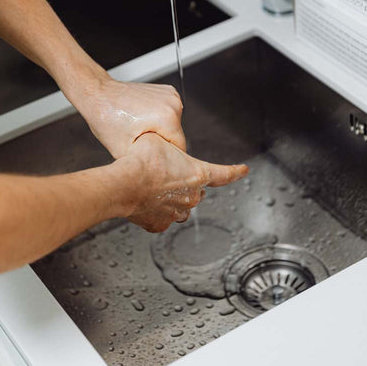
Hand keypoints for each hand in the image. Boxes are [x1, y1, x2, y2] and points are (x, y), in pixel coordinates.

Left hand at [71, 68, 185, 158]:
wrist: (98, 94)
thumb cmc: (106, 118)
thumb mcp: (124, 152)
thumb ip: (145, 164)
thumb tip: (155, 175)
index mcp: (167, 118)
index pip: (180, 149)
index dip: (166, 160)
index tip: (153, 160)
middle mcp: (173, 103)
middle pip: (177, 136)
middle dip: (162, 144)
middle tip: (141, 144)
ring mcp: (171, 95)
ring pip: (174, 125)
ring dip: (161, 131)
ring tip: (139, 129)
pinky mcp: (167, 91)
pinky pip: (169, 113)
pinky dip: (159, 119)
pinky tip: (141, 118)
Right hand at [121, 133, 248, 232]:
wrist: (122, 185)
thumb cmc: (140, 160)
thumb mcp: (159, 139)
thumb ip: (168, 145)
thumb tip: (164, 144)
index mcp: (197, 174)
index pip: (223, 174)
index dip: (235, 171)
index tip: (243, 170)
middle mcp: (191, 197)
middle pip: (196, 191)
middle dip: (185, 184)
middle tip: (166, 174)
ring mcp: (176, 213)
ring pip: (180, 207)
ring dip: (173, 200)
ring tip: (154, 189)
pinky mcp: (159, 225)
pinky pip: (162, 218)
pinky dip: (156, 211)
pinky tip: (144, 201)